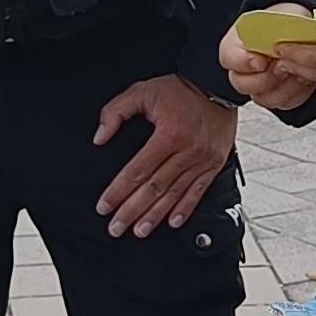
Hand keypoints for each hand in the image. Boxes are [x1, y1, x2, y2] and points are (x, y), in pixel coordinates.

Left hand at [95, 75, 236, 239]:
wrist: (216, 85)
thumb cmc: (179, 89)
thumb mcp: (142, 91)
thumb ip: (116, 111)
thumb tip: (99, 138)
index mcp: (168, 134)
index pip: (137, 170)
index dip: (119, 191)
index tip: (104, 206)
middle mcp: (187, 151)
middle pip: (154, 188)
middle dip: (132, 211)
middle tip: (116, 228)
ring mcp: (202, 160)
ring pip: (175, 194)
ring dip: (155, 215)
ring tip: (139, 231)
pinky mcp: (214, 164)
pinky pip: (198, 191)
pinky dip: (185, 209)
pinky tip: (172, 222)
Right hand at [220, 5, 315, 110]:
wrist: (300, 31)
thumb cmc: (286, 21)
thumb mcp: (281, 17)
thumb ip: (275, 28)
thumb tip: (282, 41)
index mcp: (236, 44)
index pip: (229, 58)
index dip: (243, 63)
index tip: (261, 62)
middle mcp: (242, 69)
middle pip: (241, 84)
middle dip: (266, 78)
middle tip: (283, 67)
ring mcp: (258, 85)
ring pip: (264, 98)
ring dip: (284, 86)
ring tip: (299, 71)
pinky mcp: (278, 96)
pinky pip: (284, 103)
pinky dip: (298, 92)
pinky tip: (306, 78)